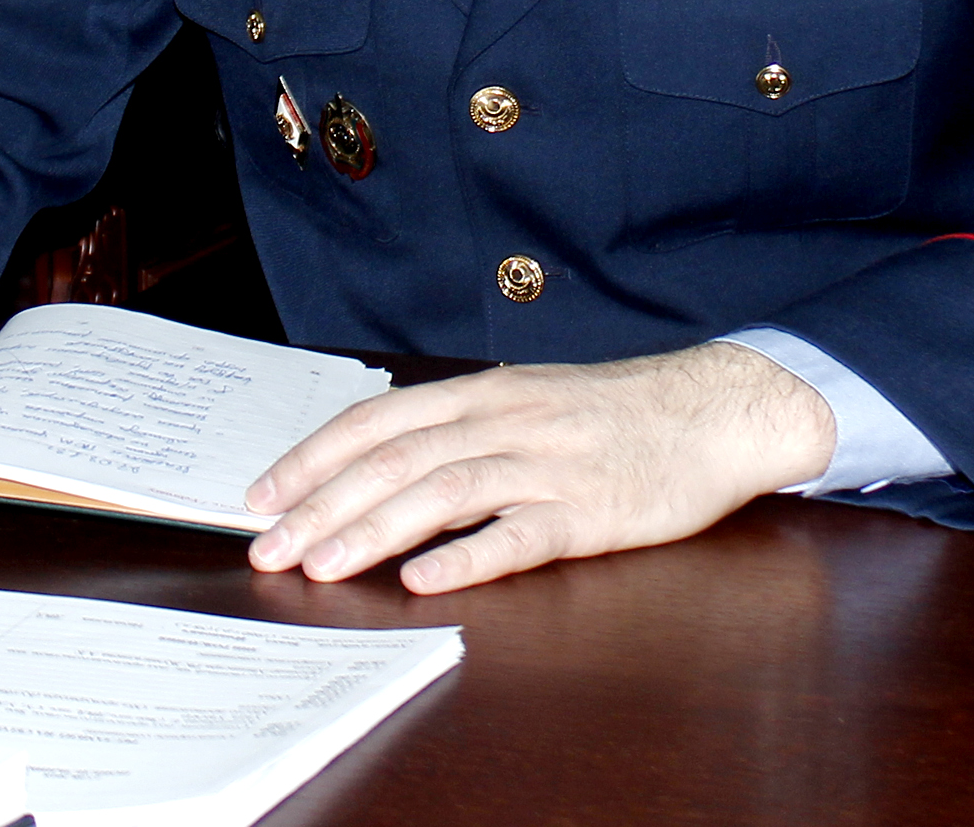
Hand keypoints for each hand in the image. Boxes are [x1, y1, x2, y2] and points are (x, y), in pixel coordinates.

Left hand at [244, 342, 836, 593]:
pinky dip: (468, 556)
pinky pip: (520, 535)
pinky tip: (427, 580)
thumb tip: (378, 458)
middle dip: (321, 505)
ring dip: (375, 531)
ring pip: (444, 493)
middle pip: (395, 460)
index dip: (313, 458)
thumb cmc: (613, 412)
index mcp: (483, 394)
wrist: (711, 410)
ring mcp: (546, 467)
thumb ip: (459, 426)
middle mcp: (505, 423)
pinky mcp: (589, 512)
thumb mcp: (526, 399)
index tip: (262, 496)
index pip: (377, 422)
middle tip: (269, 547)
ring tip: (323, 567)